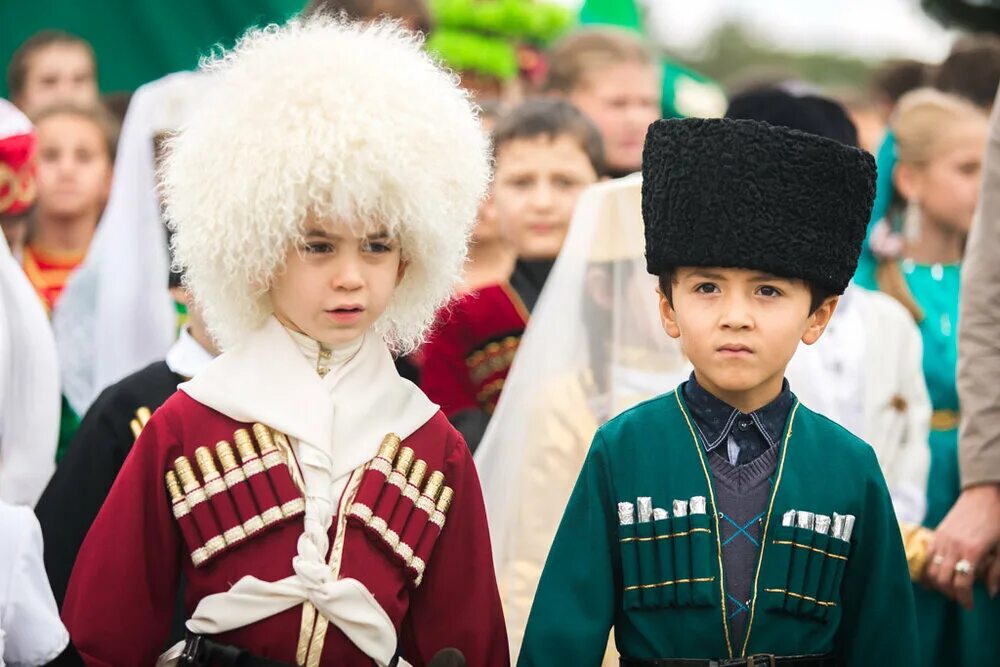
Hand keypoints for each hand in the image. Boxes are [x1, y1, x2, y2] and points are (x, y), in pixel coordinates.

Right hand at [926, 484, 999, 607]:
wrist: (984, 495)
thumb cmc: (998, 520)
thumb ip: (997, 571)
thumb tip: (990, 592)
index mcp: (972, 551)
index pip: (961, 584)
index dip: (964, 598)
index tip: (969, 606)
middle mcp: (952, 546)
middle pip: (943, 580)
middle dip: (950, 594)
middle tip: (960, 599)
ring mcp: (942, 539)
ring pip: (931, 570)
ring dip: (938, 584)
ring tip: (949, 589)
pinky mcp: (937, 534)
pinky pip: (927, 557)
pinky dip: (930, 570)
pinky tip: (938, 576)